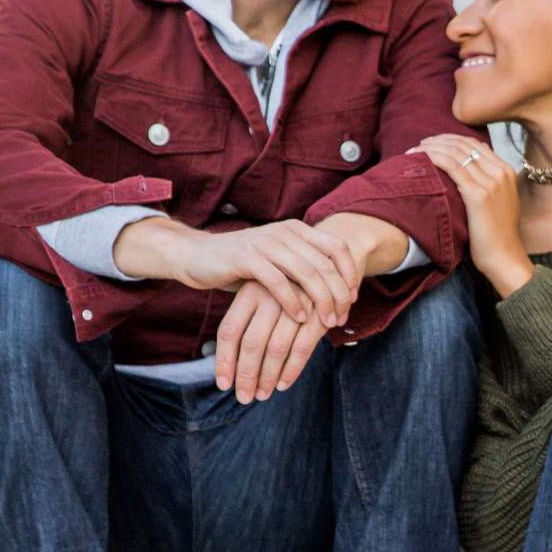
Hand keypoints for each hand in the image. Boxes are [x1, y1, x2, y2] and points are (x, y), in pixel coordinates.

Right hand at [116, 214, 361, 327]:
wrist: (198, 257)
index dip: (349, 275)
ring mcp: (266, 242)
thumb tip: (338, 293)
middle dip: (338, 294)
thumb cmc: (242, 266)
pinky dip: (293, 301)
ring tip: (326, 322)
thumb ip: (304, 270)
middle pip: (326, 263)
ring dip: (321, 300)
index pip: (337, 248)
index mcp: (297, 229)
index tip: (352, 300)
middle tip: (340, 318)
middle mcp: (285, 232)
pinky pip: (279, 281)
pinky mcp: (248, 258)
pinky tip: (300, 318)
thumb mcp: (279, 263)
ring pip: (307, 272)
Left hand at [215, 283, 327, 403]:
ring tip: (261, 395)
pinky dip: (291, 370)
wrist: (327, 267)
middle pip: (251, 343)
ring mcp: (294, 304)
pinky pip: (301, 348)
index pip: (229, 331)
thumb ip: (247, 322)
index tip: (224, 384)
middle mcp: (269, 296)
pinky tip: (282, 384)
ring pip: (276, 348)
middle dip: (246, 375)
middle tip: (244, 397)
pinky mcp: (318, 314)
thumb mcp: (263, 295)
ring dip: (267, 377)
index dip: (224, 361)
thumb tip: (228, 365)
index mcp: (249, 292)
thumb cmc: (288, 291)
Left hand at [410, 134, 530, 293]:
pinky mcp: (478, 194)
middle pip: (464, 144)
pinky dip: (433, 158)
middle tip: (420, 145)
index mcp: (506, 171)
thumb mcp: (497, 204)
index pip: (474, 143)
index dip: (450, 140)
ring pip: (456, 153)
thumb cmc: (495, 237)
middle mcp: (501, 172)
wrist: (504, 258)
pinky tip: (420, 159)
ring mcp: (491, 182)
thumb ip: (487, 185)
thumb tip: (465, 172)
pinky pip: (452, 166)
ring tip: (414, 152)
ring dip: (432, 148)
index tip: (432, 143)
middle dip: (439, 141)